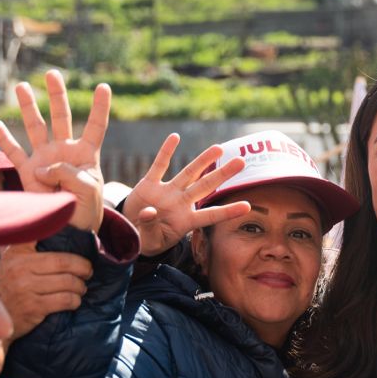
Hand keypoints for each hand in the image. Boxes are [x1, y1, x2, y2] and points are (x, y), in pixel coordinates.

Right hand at [0, 70, 109, 233]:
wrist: (68, 232)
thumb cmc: (84, 211)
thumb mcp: (87, 189)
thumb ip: (67, 172)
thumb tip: (42, 167)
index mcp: (87, 155)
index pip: (95, 126)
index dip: (100, 108)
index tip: (104, 86)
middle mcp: (64, 152)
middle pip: (62, 117)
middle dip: (57, 95)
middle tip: (53, 74)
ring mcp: (45, 160)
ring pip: (36, 127)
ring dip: (29, 107)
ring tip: (22, 87)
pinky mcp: (28, 173)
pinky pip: (14, 153)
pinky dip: (4, 139)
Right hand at [0, 242, 91, 339]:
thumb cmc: (1, 286)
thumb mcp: (8, 260)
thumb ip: (26, 246)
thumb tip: (51, 227)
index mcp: (18, 254)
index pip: (51, 244)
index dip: (72, 250)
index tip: (84, 253)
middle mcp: (22, 269)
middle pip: (65, 264)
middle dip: (83, 268)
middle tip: (88, 272)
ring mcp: (27, 288)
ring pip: (68, 283)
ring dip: (80, 287)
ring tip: (81, 288)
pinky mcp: (33, 307)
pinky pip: (64, 300)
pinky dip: (74, 301)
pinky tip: (74, 301)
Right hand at [119, 133, 250, 256]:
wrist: (129, 231)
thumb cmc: (147, 239)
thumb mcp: (149, 240)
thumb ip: (150, 227)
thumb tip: (150, 212)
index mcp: (185, 221)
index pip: (210, 215)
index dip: (228, 211)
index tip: (247, 206)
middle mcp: (180, 203)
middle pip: (205, 186)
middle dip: (222, 174)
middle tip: (241, 161)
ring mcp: (166, 192)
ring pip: (188, 173)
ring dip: (202, 160)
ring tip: (218, 148)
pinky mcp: (149, 184)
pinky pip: (159, 165)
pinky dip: (166, 151)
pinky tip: (175, 137)